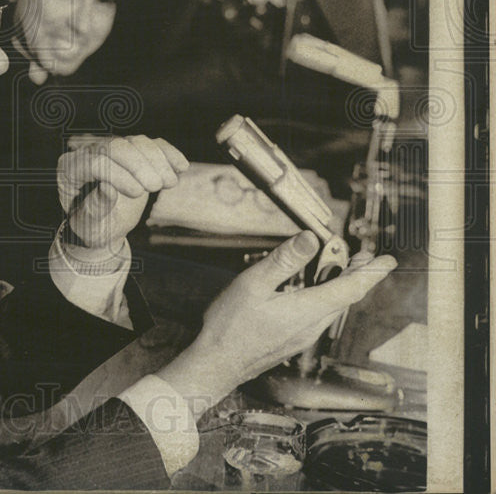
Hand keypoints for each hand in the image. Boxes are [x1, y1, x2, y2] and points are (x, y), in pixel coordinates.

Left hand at [57, 135, 188, 249]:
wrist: (104, 226)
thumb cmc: (91, 228)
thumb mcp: (89, 227)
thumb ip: (95, 209)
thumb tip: (107, 188)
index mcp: (70, 168)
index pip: (95, 162)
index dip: (118, 175)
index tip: (138, 193)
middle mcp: (88, 152)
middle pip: (116, 146)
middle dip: (139, 164)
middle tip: (156, 186)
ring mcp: (112, 148)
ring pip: (136, 142)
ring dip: (157, 159)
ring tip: (170, 183)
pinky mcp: (133, 150)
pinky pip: (151, 144)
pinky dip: (168, 153)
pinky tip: (181, 167)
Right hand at [157, 232, 394, 412]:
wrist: (217, 364)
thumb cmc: (230, 327)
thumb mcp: (252, 285)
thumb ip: (283, 261)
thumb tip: (309, 240)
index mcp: (306, 309)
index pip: (350, 288)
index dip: (371, 272)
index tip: (387, 261)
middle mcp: (311, 326)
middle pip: (344, 298)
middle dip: (358, 275)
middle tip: (366, 257)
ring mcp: (303, 337)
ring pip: (332, 308)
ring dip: (340, 286)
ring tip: (341, 269)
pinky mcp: (293, 342)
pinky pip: (318, 317)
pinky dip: (324, 299)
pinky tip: (311, 292)